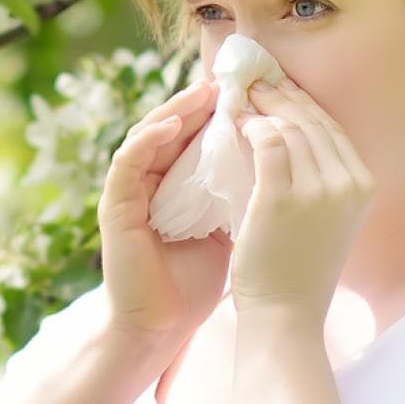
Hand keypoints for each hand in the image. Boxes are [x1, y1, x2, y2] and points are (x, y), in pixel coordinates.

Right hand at [97, 73, 233, 350]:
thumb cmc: (197, 281)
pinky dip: (148, 139)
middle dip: (202, 101)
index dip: (225, 110)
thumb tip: (290, 162)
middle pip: (174, 126)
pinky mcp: (114, 206)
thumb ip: (248, 193)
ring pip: (148, 134)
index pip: (199, 135)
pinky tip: (172, 124)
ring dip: (174, 110)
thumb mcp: (232, 226)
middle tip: (232, 78)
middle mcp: (151, 181)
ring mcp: (130, 192)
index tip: (256, 90)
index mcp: (179, 184)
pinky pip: (127, 160)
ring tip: (204, 92)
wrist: (163, 325)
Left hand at [230, 70, 375, 324]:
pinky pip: (267, 143)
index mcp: (363, 185)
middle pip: (313, 121)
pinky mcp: (283, 197)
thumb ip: (319, 180)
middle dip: (282, 94)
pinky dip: (250, 126)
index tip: (280, 86)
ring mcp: (319, 189)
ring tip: (240, 95)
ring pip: (290, 126)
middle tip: (255, 79)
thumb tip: (291, 137)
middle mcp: (349, 182)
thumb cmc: (297, 270)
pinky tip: (236, 122)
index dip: (303, 103)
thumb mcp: (325, 219)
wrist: (286, 314)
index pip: (331, 129)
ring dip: (263, 105)